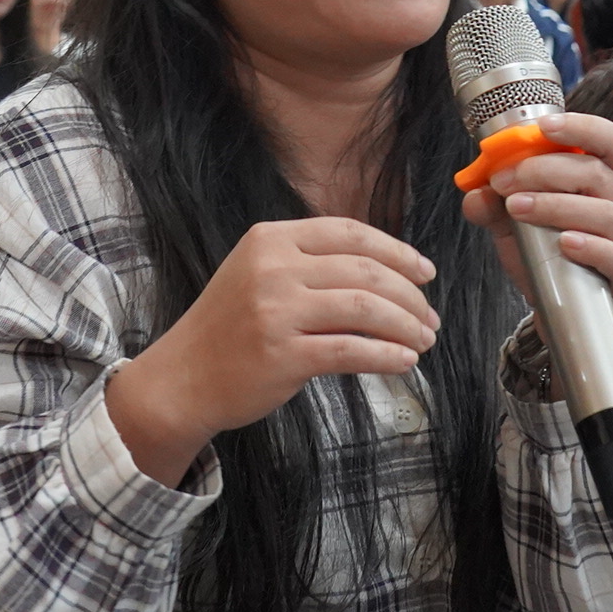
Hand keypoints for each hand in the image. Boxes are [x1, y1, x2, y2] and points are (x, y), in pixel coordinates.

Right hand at [107, 218, 438, 484]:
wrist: (182, 378)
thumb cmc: (230, 329)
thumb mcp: (260, 276)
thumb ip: (312, 265)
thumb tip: (390, 272)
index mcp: (270, 240)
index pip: (350, 233)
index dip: (397, 251)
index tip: (425, 272)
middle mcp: (273, 269)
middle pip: (365, 271)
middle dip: (410, 296)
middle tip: (429, 318)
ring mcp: (276, 312)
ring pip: (366, 308)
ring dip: (406, 326)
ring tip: (423, 341)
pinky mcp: (282, 356)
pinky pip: (352, 350)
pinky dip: (387, 355)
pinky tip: (403, 361)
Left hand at [460, 108, 612, 309]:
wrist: (561, 306)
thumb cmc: (544, 252)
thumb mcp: (511, 223)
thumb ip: (493, 205)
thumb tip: (475, 194)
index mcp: (597, 177)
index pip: (606, 140)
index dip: (581, 127)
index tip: (543, 127)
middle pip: (595, 172)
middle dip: (546, 170)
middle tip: (504, 180)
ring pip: (602, 212)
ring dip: (555, 205)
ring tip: (517, 208)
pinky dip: (589, 246)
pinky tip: (563, 243)